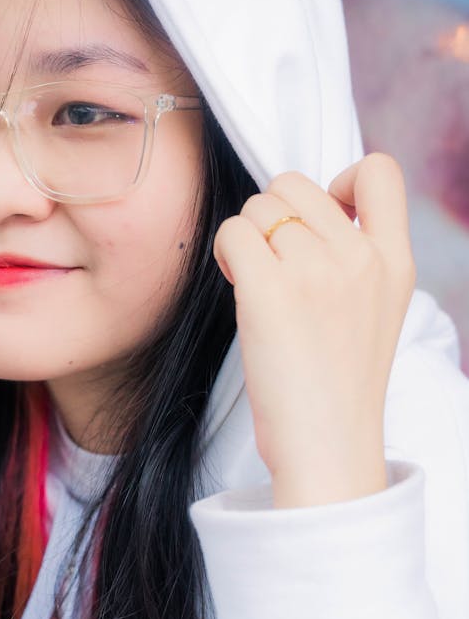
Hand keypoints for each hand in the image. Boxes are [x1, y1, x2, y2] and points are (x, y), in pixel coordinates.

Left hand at [213, 153, 415, 507]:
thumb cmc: (336, 385)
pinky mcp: (270, 290)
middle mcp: (360, 258)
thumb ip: (354, 258)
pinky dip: (224, 253)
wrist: (327, 448)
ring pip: (257, 207)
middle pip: (294, 183)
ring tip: (255, 283)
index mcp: (395, 261)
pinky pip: (232, 233)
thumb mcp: (374, 310)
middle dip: (271, 216)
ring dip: (244, 238)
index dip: (339, 180)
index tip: (320, 219)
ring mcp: (317, 271)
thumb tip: (302, 214)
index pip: (380, 170)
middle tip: (271, 265)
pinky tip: (237, 287)